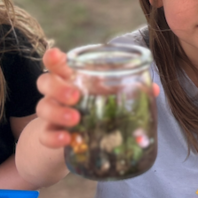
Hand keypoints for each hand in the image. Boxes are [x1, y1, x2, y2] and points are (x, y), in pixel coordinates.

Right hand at [34, 47, 160, 149]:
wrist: (74, 142)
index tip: (57, 55)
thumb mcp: (108, 99)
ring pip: (43, 108)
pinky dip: (54, 137)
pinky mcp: (49, 136)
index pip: (55, 63)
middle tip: (76, 95)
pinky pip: (45, 135)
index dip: (53, 58)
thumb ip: (126, 91)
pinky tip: (66, 139)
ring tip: (76, 119)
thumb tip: (154, 88)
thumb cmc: (93, 111)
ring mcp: (51, 115)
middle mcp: (57, 94)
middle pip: (45, 82)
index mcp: (71, 79)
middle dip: (57, 87)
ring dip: (58, 112)